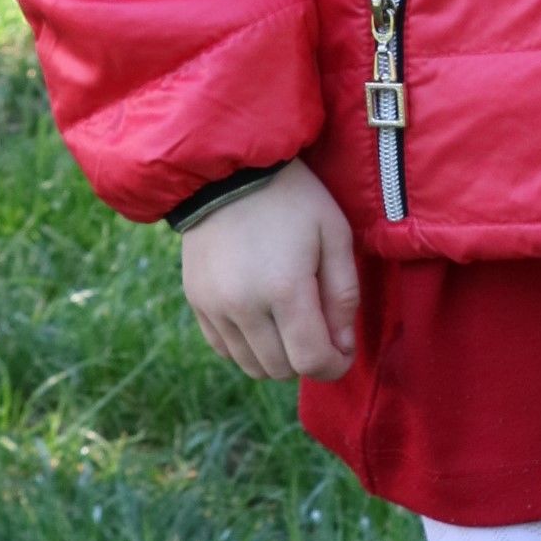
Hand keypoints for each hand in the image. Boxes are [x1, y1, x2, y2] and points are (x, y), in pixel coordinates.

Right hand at [179, 159, 358, 380]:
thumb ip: (343, 295)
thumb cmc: (293, 199)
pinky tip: (263, 321)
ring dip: (278, 358)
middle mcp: (244, 306)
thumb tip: (341, 345)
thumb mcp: (334, 236)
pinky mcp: (197, 302)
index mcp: (285, 290)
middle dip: (308, 360)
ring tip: (291, 326)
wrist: (229, 171)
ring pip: (252, 366)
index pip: (311, 360)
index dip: (334, 366)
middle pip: (281, 369)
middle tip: (320, 333)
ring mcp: (215, 306)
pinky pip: (225, 349)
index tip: (342, 351)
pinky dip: (248, 347)